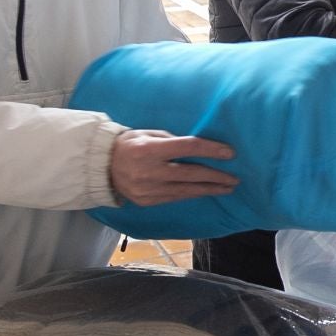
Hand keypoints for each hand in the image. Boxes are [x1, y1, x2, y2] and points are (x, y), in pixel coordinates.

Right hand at [109, 130, 237, 206]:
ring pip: (186, 190)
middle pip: (191, 174)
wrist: (101, 168)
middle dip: (216, 176)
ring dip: (209, 189)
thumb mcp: (146, 134)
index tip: (229, 153)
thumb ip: (170, 140)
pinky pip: (176, 197)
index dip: (210, 150)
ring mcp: (148, 189)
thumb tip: (196, 147)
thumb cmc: (127, 145)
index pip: (187, 148)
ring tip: (227, 188)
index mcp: (149, 149)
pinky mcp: (148, 201)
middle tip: (234, 178)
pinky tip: (205, 191)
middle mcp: (150, 171)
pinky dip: (192, 194)